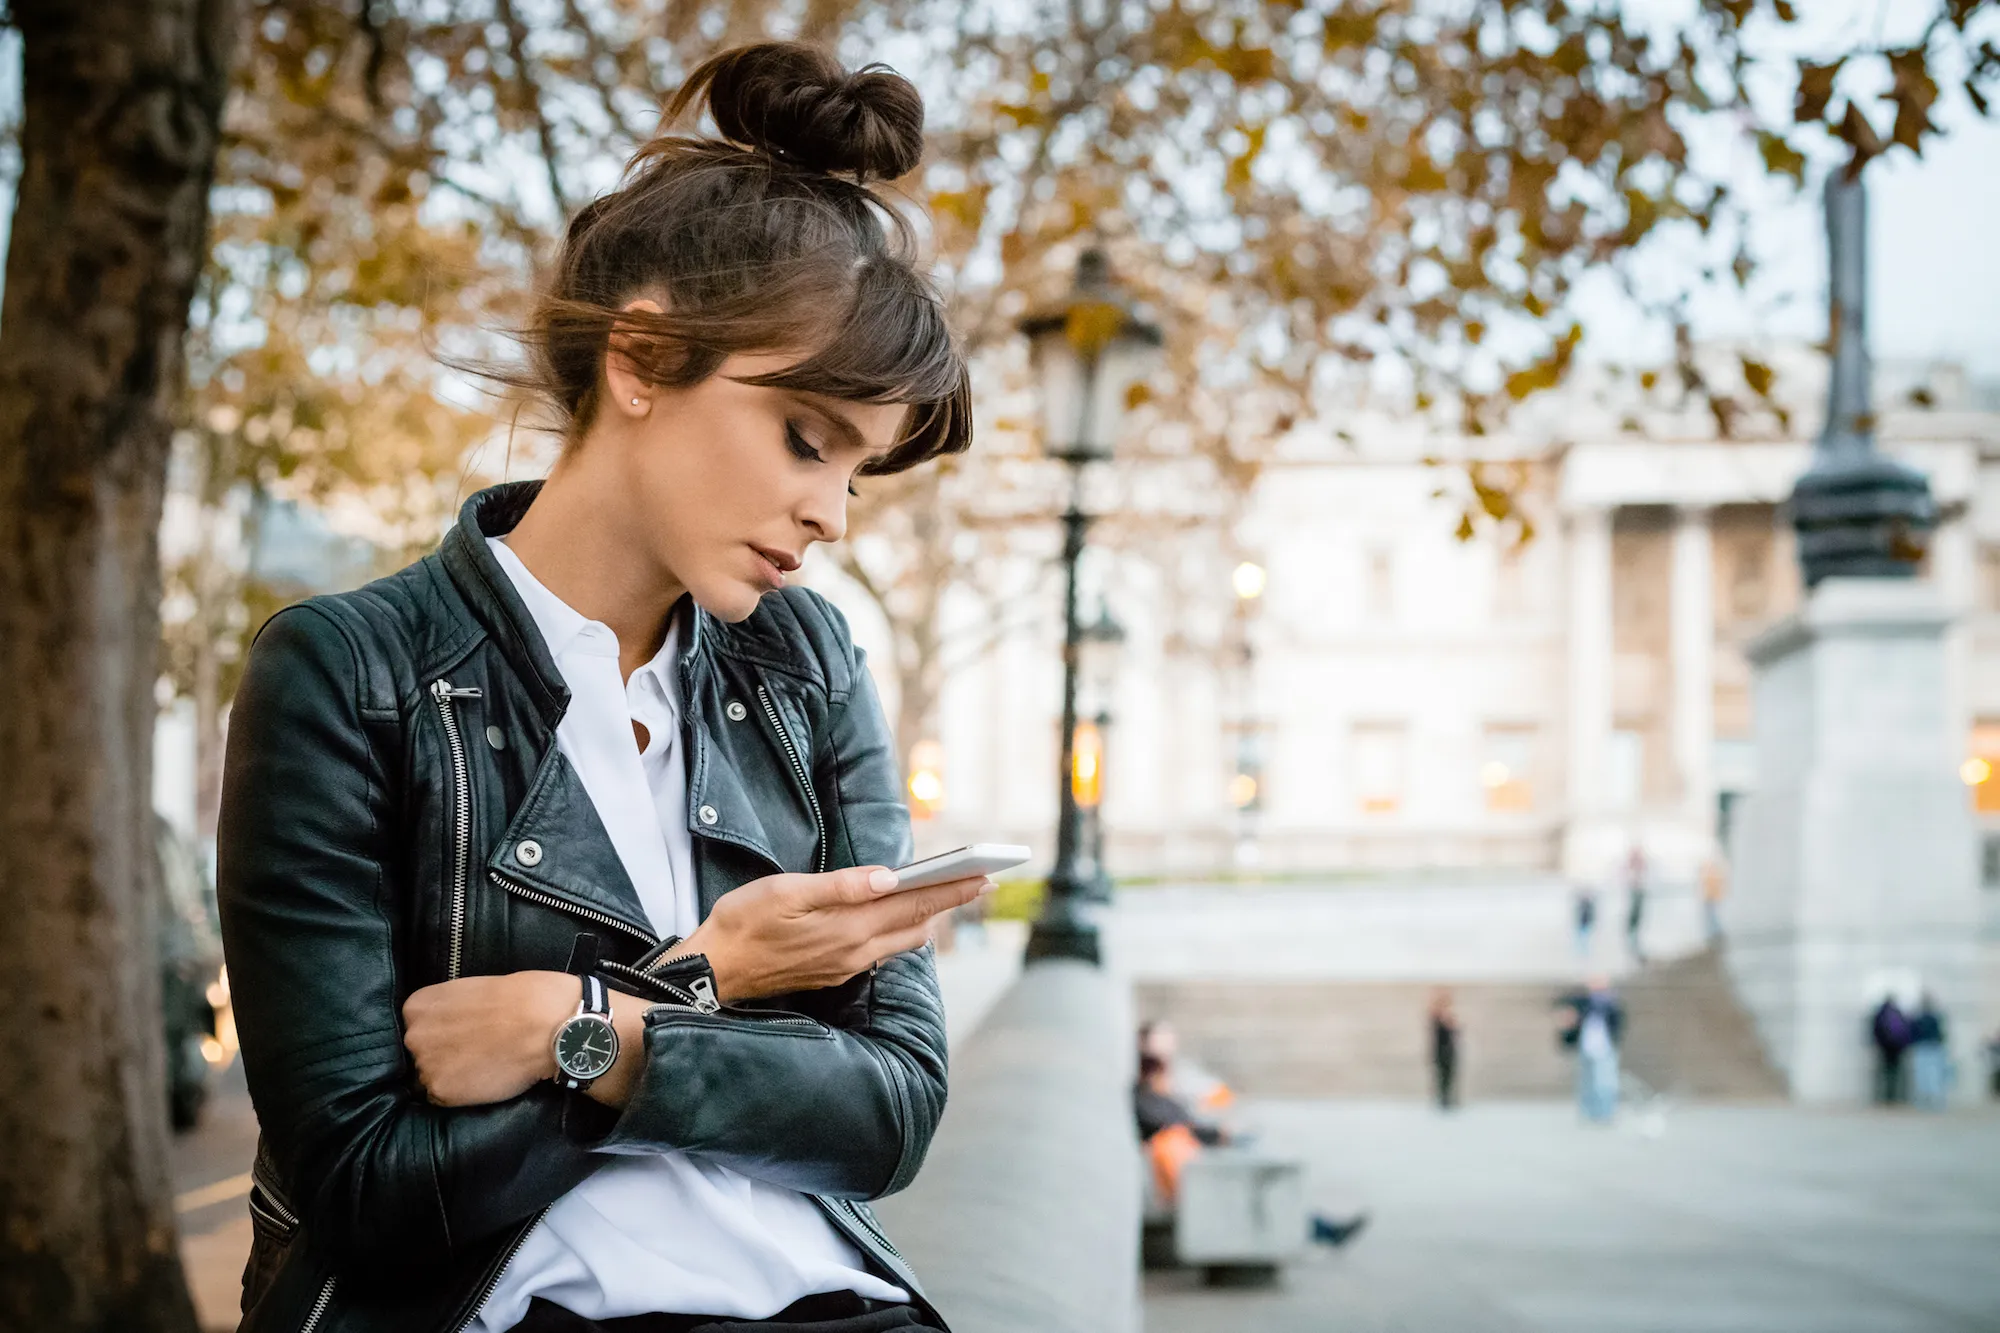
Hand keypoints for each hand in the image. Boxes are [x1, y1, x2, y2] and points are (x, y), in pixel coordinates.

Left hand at [402, 970, 576, 1106]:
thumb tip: (456, 1021)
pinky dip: (462, 1093)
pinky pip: (444, 1097)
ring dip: (452, 1075)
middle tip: (476, 1050)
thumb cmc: (524, 997)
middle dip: (444, 1053)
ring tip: (484, 1066)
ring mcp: (425, 1065)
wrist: (547, 1026)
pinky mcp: (441, 1091)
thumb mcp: (477, 988)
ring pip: (431, 1077)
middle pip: (420, 1053)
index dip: (443, 1031)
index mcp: (418, 1005)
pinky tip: (486, 1079)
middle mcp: (414, 1035)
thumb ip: (454, 1006)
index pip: (418, 1026)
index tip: (464, 1032)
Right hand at [675, 866, 990, 1002]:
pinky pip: (882, 952)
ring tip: (949, 898)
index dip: (951, 889)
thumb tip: (890, 876)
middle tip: (983, 882)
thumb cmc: (743, 922)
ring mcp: (846, 967)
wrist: (714, 970)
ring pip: (903, 942)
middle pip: (917, 924)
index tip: (983, 875)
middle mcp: (855, 952)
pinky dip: (903, 932)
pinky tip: (904, 921)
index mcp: (848, 928)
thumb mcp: (787, 892)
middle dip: (950, 902)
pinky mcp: (834, 973)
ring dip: (929, 918)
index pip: (914, 904)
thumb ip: (841, 886)